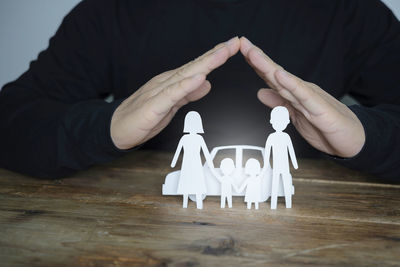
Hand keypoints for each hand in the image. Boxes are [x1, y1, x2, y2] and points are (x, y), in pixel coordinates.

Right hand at [111, 37, 239, 148]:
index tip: (232, 47)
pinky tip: (198, 79)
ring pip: (185, 76)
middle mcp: (167, 82)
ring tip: (221, 54)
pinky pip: (171, 94)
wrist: (116, 128)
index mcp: (172, 82)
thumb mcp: (172, 105)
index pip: (197, 67)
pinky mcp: (153, 106)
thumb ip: (188, 94)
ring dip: (205, 64)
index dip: (215, 57)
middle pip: (194, 66)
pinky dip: (186, 86)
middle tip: (233, 43)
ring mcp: (159, 92)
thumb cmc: (143, 116)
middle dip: (215, 54)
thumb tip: (207, 84)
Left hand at [240, 37, 364, 157]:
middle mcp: (301, 91)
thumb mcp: (295, 115)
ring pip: (286, 81)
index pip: (271, 76)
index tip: (241, 50)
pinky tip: (280, 75)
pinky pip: (304, 96)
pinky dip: (292, 85)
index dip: (255, 64)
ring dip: (269, 68)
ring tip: (254, 55)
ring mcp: (310, 98)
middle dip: (258, 59)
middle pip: (276, 74)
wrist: (353, 139)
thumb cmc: (325, 126)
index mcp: (293, 93)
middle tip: (243, 44)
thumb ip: (279, 103)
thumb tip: (260, 92)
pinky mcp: (320, 109)